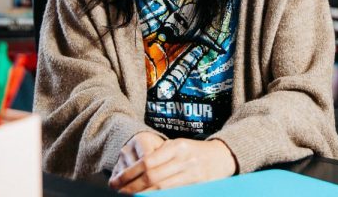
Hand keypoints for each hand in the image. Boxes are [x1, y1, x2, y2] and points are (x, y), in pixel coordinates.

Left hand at [109, 138, 235, 193]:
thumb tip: (133, 170)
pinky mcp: (198, 186)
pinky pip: (174, 194)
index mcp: (177, 147)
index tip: (115, 181)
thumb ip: (159, 155)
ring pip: (162, 189)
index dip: (129, 174)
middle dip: (131, 187)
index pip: (147, 162)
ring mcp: (192, 174)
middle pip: (152, 177)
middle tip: (117, 192)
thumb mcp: (178, 146)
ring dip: (142, 195)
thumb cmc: (195, 152)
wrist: (222, 157)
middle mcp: (184, 160)